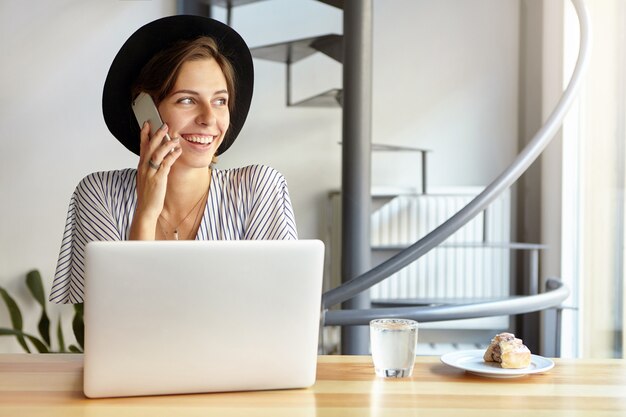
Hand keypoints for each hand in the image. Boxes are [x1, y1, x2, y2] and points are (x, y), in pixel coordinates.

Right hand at [129, 122, 181, 239]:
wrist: (146, 209)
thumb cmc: (148, 195)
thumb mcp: (147, 178)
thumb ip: (152, 168)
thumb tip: (160, 160)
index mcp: (141, 166)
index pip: (142, 146)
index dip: (144, 134)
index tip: (147, 124)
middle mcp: (144, 167)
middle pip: (149, 147)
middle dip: (156, 134)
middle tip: (164, 125)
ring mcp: (150, 173)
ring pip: (157, 153)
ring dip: (166, 144)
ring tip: (174, 137)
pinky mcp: (158, 179)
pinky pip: (165, 164)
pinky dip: (172, 156)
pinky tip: (178, 151)